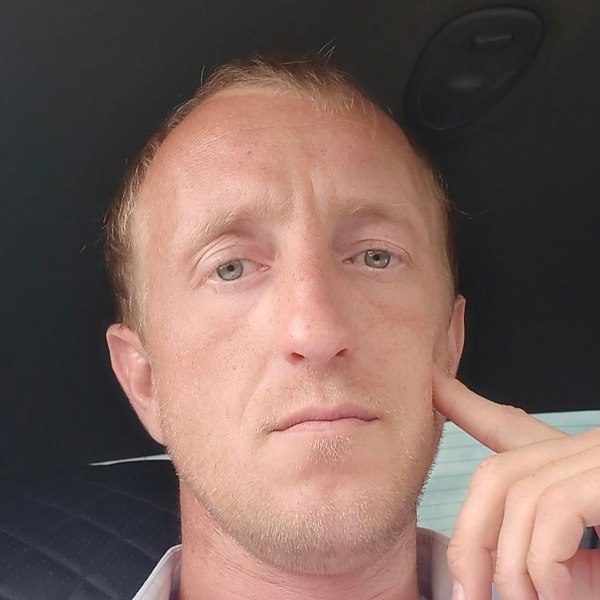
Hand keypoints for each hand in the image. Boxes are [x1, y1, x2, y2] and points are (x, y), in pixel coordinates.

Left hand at [433, 368, 599, 599]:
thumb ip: (563, 553)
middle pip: (499, 473)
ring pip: (519, 494)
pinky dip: (543, 563)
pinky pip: (554, 511)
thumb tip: (532, 572)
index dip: (464, 403)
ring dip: (513, 566)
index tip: (431, 384)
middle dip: (470, 536)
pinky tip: (564, 594)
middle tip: (470, 595)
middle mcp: (590, 452)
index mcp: (578, 466)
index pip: (508, 426)